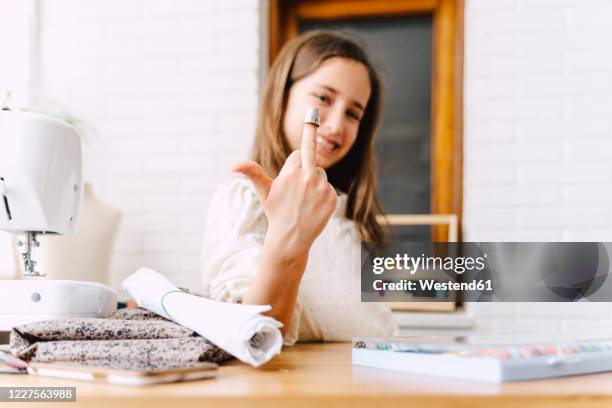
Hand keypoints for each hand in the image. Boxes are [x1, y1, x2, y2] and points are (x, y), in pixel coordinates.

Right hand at [233, 109, 337, 258]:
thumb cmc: (276, 212)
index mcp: (291, 173)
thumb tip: (232, 166)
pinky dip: (323, 194)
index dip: (293, 163)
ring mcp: (322, 187)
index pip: (298, 153)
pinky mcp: (332, 198)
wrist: (291, 238)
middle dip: (311, 133)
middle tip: (311, 121)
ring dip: (314, 181)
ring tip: (305, 199)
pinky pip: (329, 187)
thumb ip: (252, 172)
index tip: (293, 166)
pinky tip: (314, 206)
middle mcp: (307, 177)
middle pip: (311, 151)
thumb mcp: (263, 191)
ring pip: (320, 172)